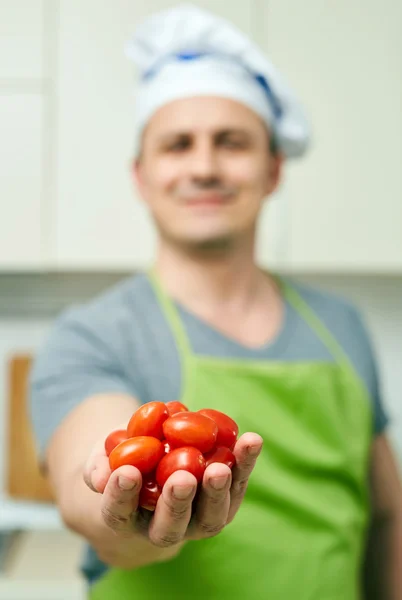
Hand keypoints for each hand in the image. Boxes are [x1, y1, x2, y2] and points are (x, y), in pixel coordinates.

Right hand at [84, 431, 262, 548]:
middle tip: (182, 477)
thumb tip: (102, 475)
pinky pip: (237, 486)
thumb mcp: (102, 457)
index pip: (120, 513)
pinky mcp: (224, 502)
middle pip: (171, 526)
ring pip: (210, 516)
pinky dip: (245, 463)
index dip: (121, 495)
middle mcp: (163, 528)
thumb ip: (98, 465)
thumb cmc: (122, 460)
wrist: (151, 466)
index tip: (126, 472)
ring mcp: (197, 520)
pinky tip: (251, 440)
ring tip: (222, 467)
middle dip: (177, 502)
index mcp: (126, 519)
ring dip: (217, 491)